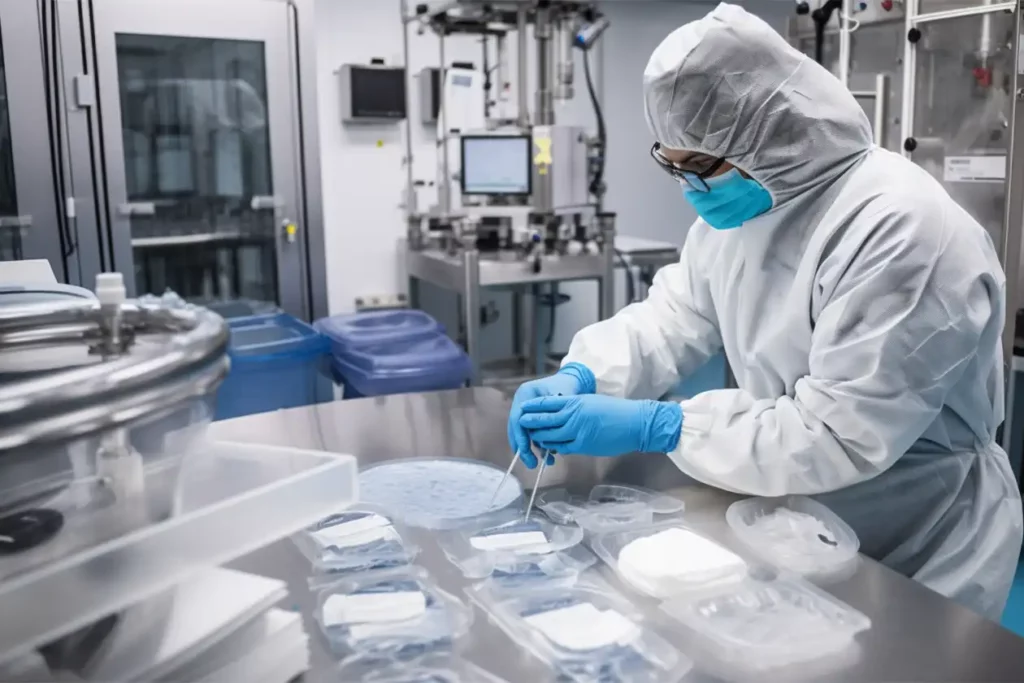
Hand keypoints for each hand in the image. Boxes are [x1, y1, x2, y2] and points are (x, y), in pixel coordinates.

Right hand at [507, 363, 595, 466]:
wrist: (574, 381)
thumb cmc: (568, 387)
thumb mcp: (562, 398)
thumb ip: (550, 416)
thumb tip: (539, 439)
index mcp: (525, 394)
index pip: (517, 418)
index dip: (520, 437)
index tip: (526, 451)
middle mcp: (521, 402)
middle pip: (517, 429)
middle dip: (523, 449)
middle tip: (532, 464)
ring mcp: (526, 411)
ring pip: (524, 435)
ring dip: (532, 450)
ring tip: (545, 463)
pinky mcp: (533, 419)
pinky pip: (532, 435)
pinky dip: (539, 446)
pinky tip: (549, 456)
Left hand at [518, 394, 682, 457]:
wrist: (635, 423)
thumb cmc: (615, 412)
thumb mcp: (591, 403)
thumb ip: (574, 408)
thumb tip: (560, 414)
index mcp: (575, 402)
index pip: (548, 403)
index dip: (533, 407)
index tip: (523, 409)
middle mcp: (573, 415)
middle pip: (545, 420)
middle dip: (531, 423)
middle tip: (521, 424)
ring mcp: (577, 431)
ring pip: (550, 435)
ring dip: (540, 437)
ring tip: (532, 437)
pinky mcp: (583, 445)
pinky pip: (562, 447)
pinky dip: (554, 447)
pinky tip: (549, 447)